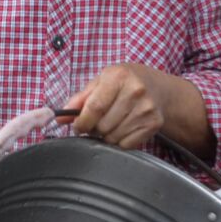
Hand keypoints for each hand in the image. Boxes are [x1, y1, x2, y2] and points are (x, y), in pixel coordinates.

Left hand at [57, 63, 216, 158]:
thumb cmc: (126, 83)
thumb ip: (80, 99)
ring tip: (110, 123)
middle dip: (94, 128)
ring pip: (113, 137)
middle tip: (96, 122)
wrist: (159, 88)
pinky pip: (126, 144)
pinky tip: (122, 128)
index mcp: (118, 77)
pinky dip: (119, 141)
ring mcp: (146, 109)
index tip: (77, 126)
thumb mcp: (102, 81)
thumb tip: (61, 117)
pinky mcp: (154, 124)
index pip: (94, 107)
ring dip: (106, 135)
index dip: (81, 122)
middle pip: (102, 125)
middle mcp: (135, 91)